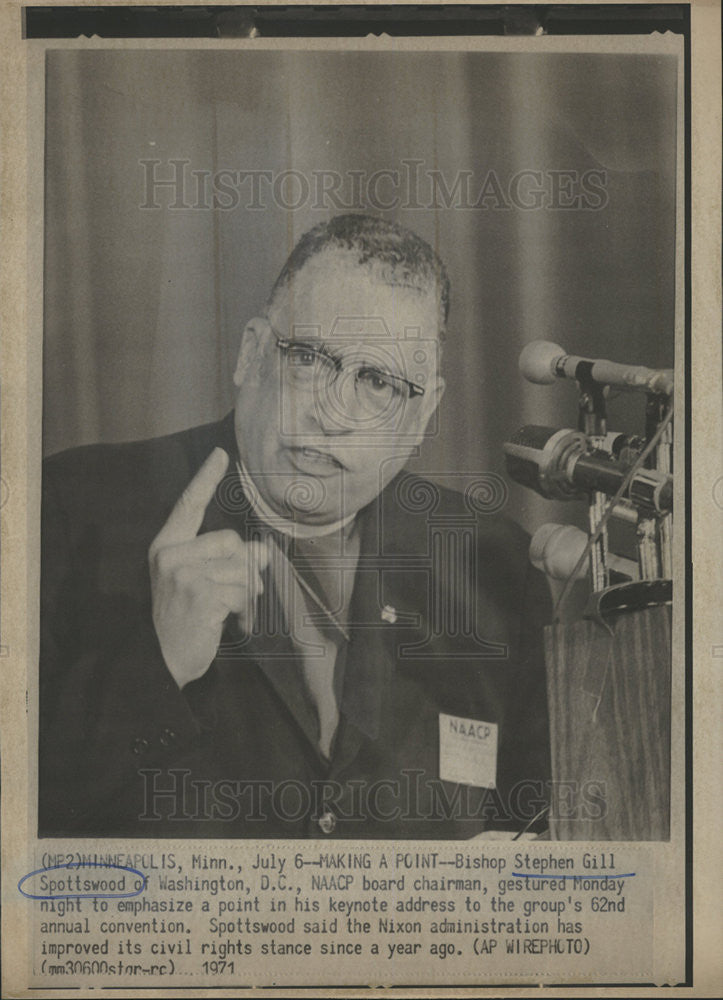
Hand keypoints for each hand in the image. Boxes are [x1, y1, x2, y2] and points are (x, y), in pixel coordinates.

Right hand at [148, 447, 268, 688]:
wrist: (162, 661)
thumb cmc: (184, 620)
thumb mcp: (201, 583)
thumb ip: (226, 561)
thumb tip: (263, 551)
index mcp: (166, 547)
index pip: (188, 505)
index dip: (205, 479)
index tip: (221, 454)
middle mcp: (170, 555)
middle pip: (231, 541)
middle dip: (243, 568)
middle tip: (237, 594)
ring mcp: (183, 575)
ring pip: (241, 568)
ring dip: (246, 594)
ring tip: (231, 613)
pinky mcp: (200, 595)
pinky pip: (242, 592)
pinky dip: (245, 611)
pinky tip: (232, 624)